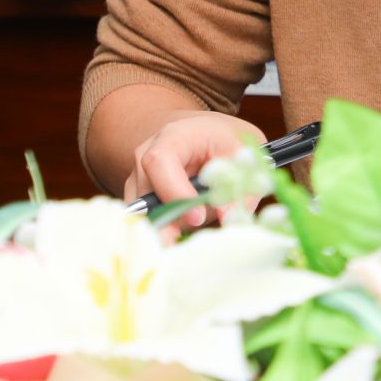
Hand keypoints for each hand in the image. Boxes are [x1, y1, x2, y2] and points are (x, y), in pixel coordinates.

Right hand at [121, 111, 265, 228]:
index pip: (159, 163)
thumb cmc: (225, 141)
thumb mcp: (242, 155)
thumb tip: (230, 220)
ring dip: (165, 229)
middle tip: (182, 244)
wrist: (208, 136)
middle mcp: (145, 157)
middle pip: (145, 195)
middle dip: (165, 223)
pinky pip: (146, 219)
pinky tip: (180, 242)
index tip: (198, 217)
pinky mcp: (139, 198)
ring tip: (187, 241)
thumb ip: (239, 185)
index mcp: (173, 137)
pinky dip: (164, 231)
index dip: (175, 192)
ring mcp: (138, 179)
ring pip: (143, 212)